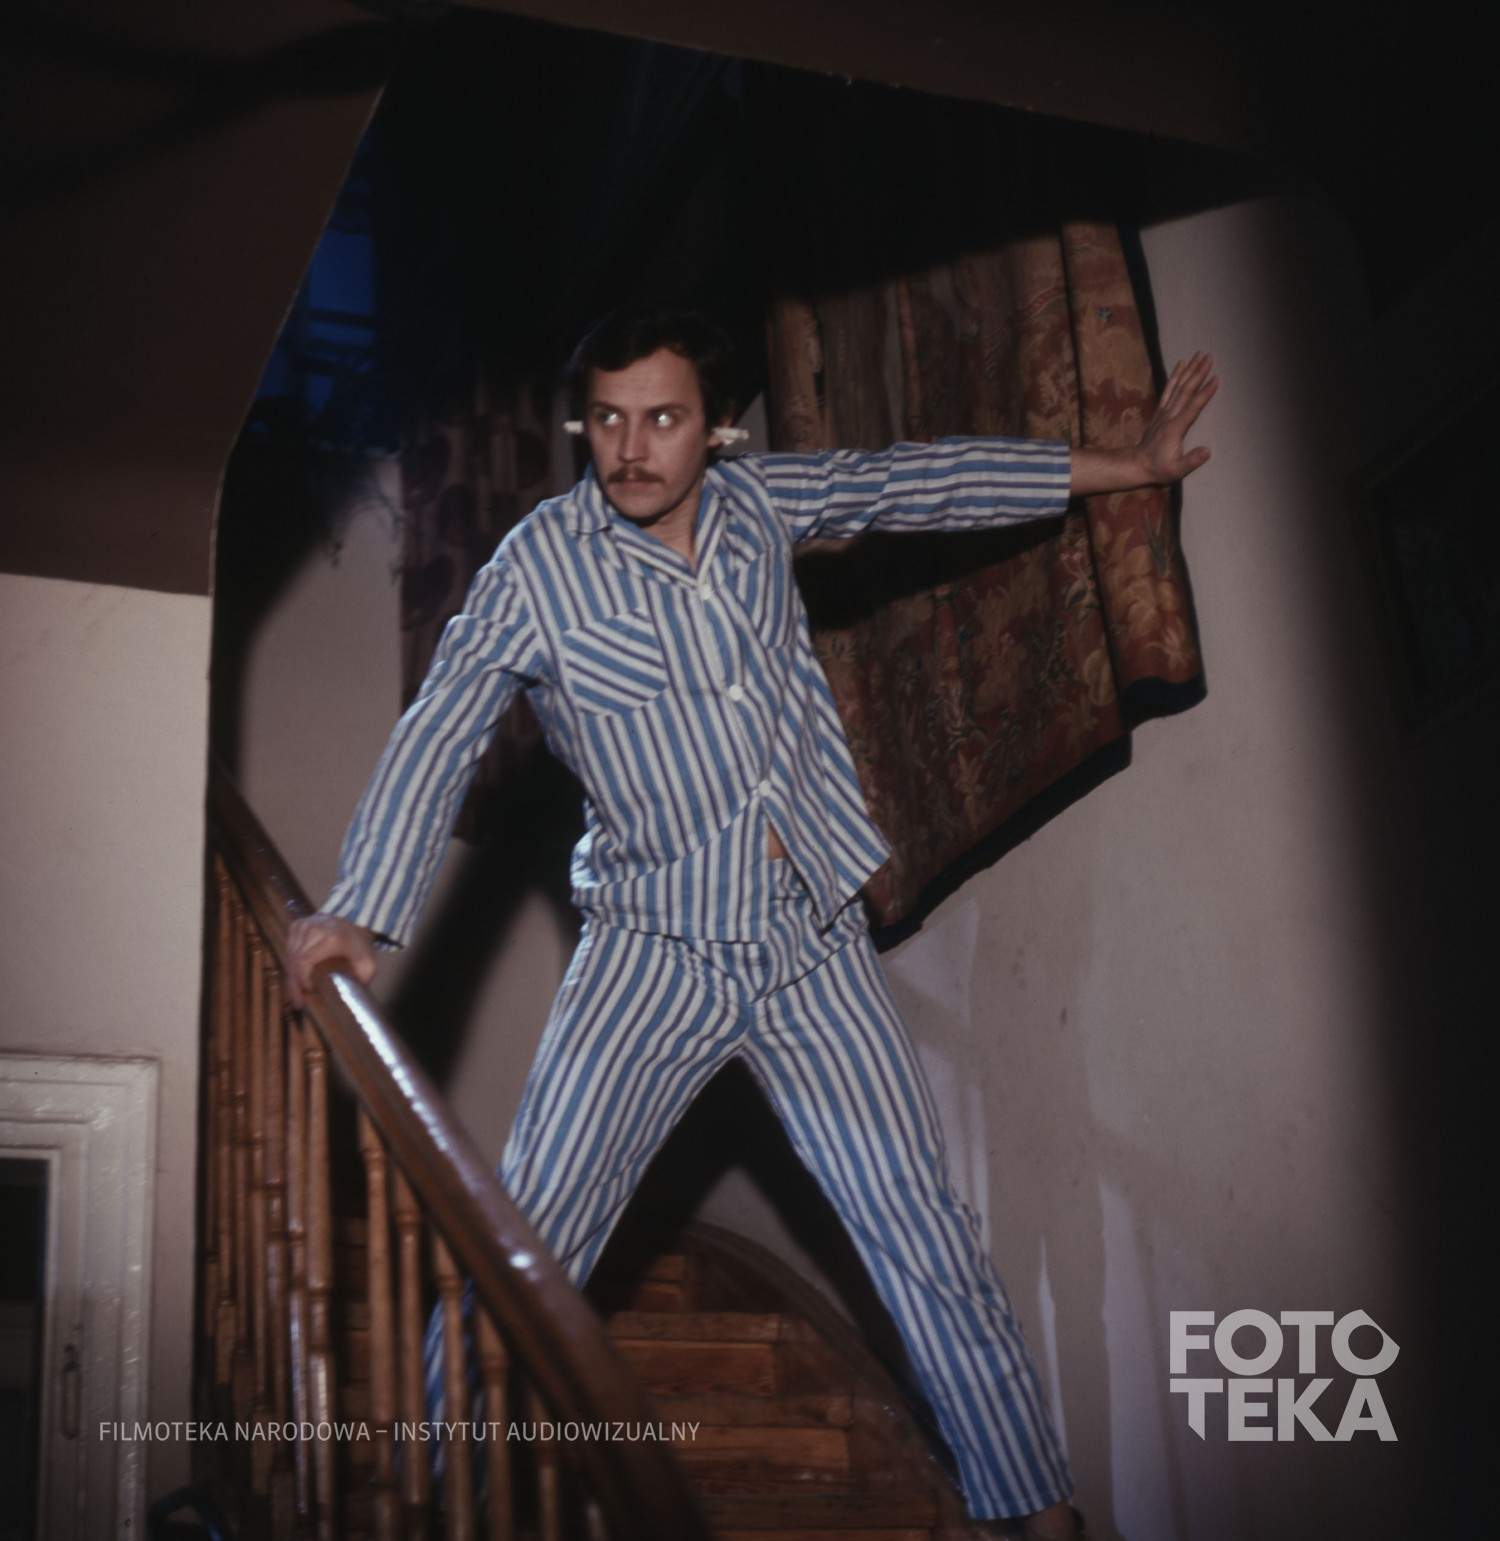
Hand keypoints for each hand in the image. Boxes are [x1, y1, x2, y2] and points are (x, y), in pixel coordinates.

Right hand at [284, 913, 377, 1009]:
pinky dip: (291, 964)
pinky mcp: (297, 925)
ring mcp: (305, 924)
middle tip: (297, 1002)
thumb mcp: (368, 965)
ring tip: (296, 993)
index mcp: (334, 938)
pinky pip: (289, 949)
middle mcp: (316, 928)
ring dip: (291, 976)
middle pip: (295, 961)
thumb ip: (359, 981)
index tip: (307, 994)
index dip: (301, 979)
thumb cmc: (362, 947)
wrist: (357, 922)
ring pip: (290, 956)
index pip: (305, 961)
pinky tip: (297, 976)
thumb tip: (348, 1000)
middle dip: (294, 984)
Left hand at [1135, 352, 1217, 485]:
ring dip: (1189, 370)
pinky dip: (1175, 376)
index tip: (1216, 378)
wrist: (1137, 465)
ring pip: (1178, 386)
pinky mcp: (1160, 411)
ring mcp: (1164, 412)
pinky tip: (1181, 364)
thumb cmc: (1159, 469)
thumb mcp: (1176, 470)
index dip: (1205, 392)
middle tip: (1209, 357)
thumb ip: (1192, 460)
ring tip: (1199, 354)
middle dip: (1198, 372)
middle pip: (1186, 390)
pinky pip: (1168, 389)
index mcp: (1176, 428)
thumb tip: (1208, 451)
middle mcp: (1169, 416)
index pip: (1193, 406)